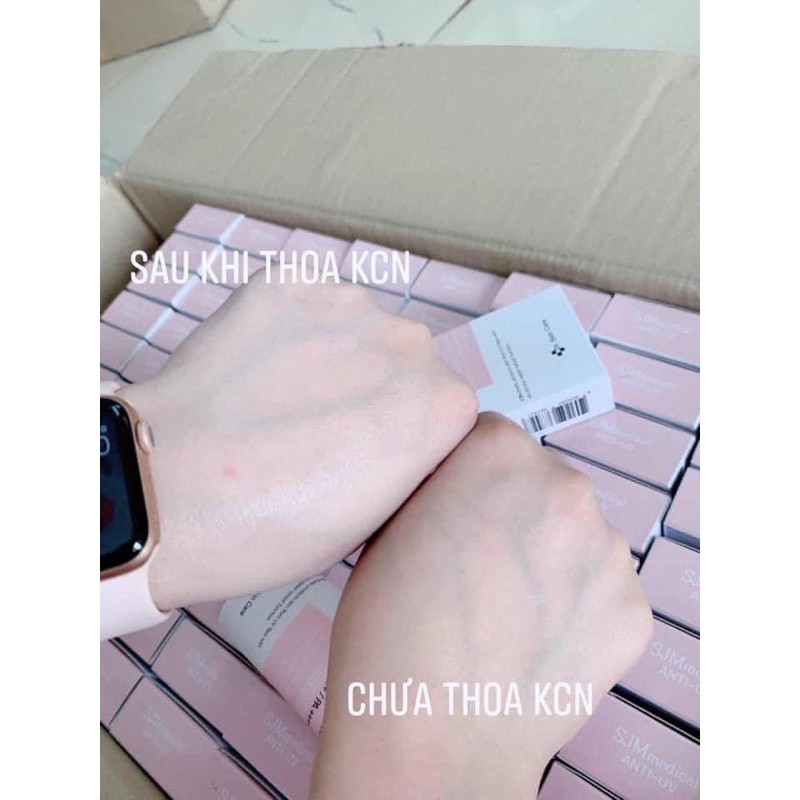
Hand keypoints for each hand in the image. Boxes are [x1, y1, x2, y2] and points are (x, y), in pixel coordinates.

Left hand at [118, 280, 476, 608]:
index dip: (403, 433)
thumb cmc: (277, 529)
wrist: (171, 489)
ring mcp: (345, 302)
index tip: (365, 453)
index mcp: (445, 405)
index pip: (442, 408)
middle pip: (405, 360)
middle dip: (374, 385)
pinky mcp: (285, 281)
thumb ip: (409, 455)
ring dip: (334, 351)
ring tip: (279, 393)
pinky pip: (305, 302)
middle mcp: (410, 341)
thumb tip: (399, 429)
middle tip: (318, 424)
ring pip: (357, 325)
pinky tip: (253, 365)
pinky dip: (288, 328)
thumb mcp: (375, 518)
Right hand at [312, 413, 651, 798]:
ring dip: (553, 559)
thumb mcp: (389, 526)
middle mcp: (568, 487)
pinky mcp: (634, 611)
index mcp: (500, 453)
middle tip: (483, 569)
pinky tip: (541, 645)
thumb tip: (463, 490)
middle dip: (517, 511)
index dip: (467, 476)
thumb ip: (438, 488)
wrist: (432, 736)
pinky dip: (579, 609)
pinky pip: (603, 591)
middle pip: (543, 483)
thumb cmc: (389, 627)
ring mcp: (611, 551)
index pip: (490, 437)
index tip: (454, 514)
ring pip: (578, 537)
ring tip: (512, 615)